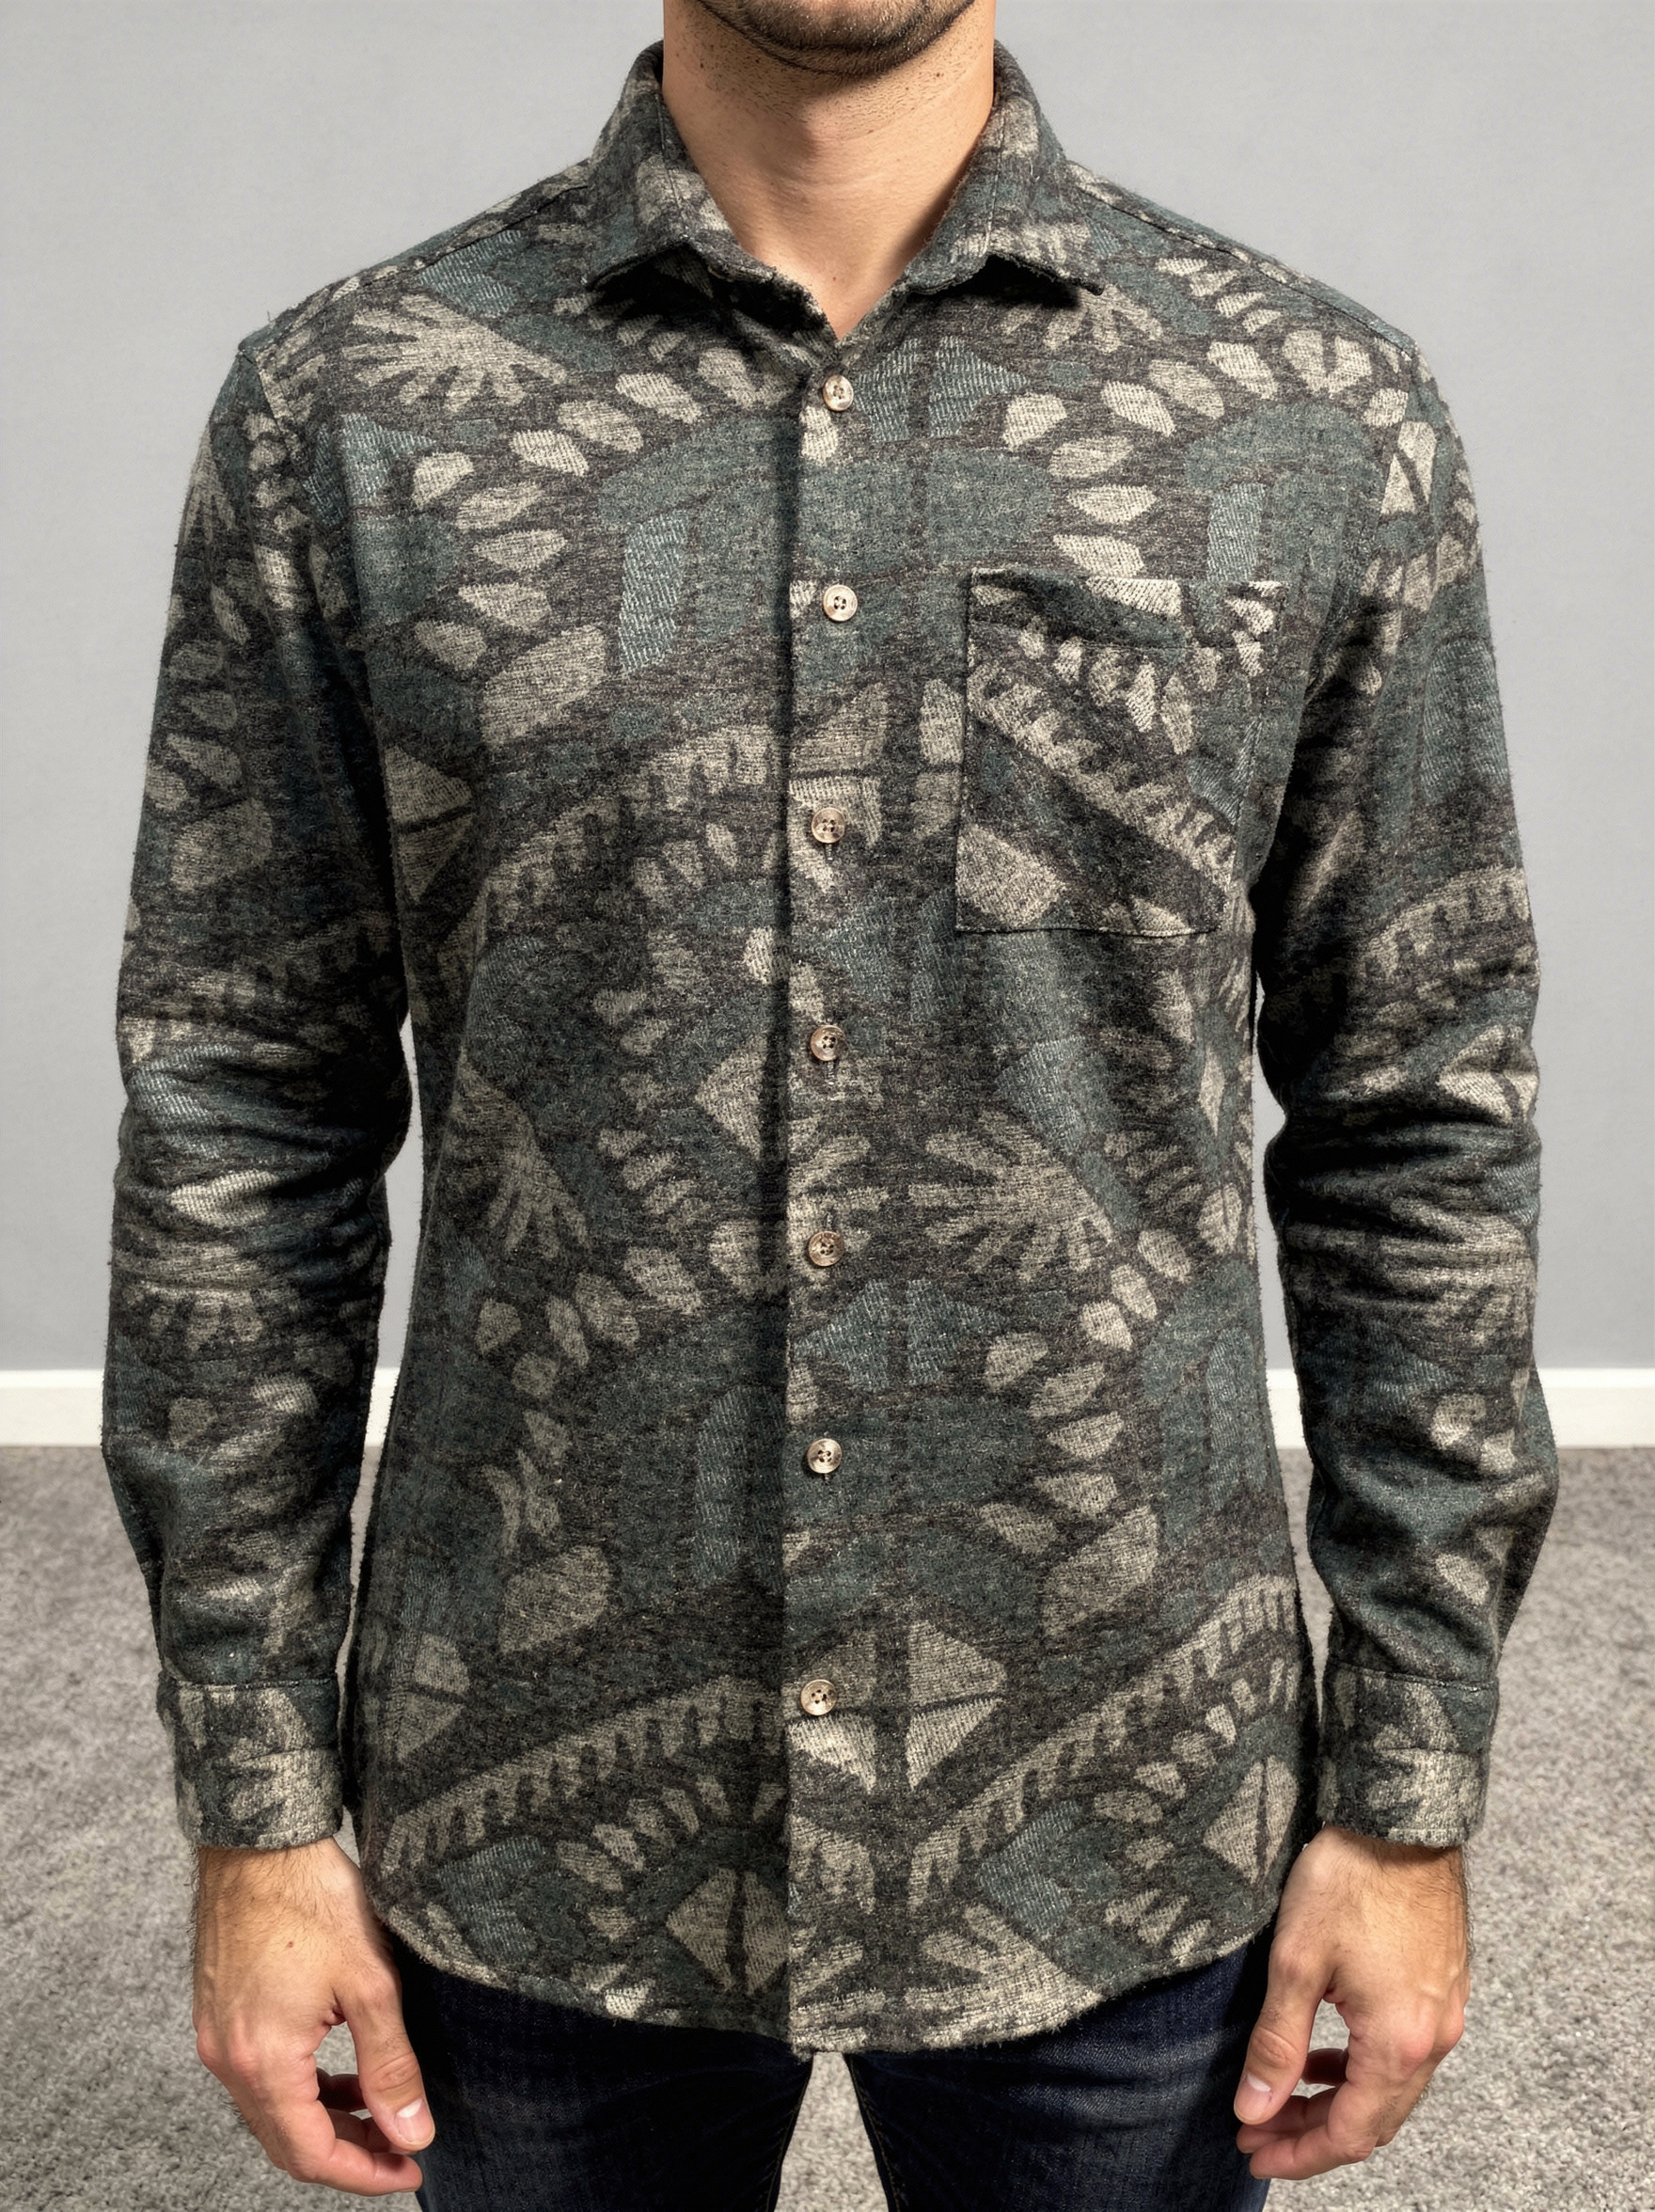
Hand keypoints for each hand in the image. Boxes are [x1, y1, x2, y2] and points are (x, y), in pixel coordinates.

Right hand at [193, 1834, 433, 2194]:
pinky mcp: (219, 2012)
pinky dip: (301, 2088)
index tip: (410, 2170)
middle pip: (287, 2141)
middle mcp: (228, 2060)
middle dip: (348, 2153)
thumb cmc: (313, 1898)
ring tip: (380, 2109)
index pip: (310, 2154)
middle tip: (401, 2148)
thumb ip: (390, 2066)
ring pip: (273, 2110)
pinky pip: (259, 2076)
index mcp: (262, 2062)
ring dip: (326, 2120)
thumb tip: (413, 2135)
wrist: (260, 1839)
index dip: (363, 2174)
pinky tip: (339, 2070)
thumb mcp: (369, 1984)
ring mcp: (217, 2036)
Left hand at [1233, 1824, 1468, 2179]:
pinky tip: (1326, 2053)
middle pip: (1374, 2120)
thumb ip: (1277, 2044)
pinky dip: (1361, 2067)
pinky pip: (1403, 2053)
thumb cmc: (1349, 1878)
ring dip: (1337, 2100)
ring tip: (1282, 2095)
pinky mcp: (1443, 1986)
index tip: (1253, 2150)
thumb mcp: (1295, 1962)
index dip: (1299, 2153)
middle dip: (1312, 2133)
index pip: (1350, 2133)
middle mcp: (1434, 2039)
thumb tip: (1255, 2108)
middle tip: (1258, 2131)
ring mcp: (1445, 2013)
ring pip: (1390, 2088)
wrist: (1399, 1815)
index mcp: (1400, 2043)